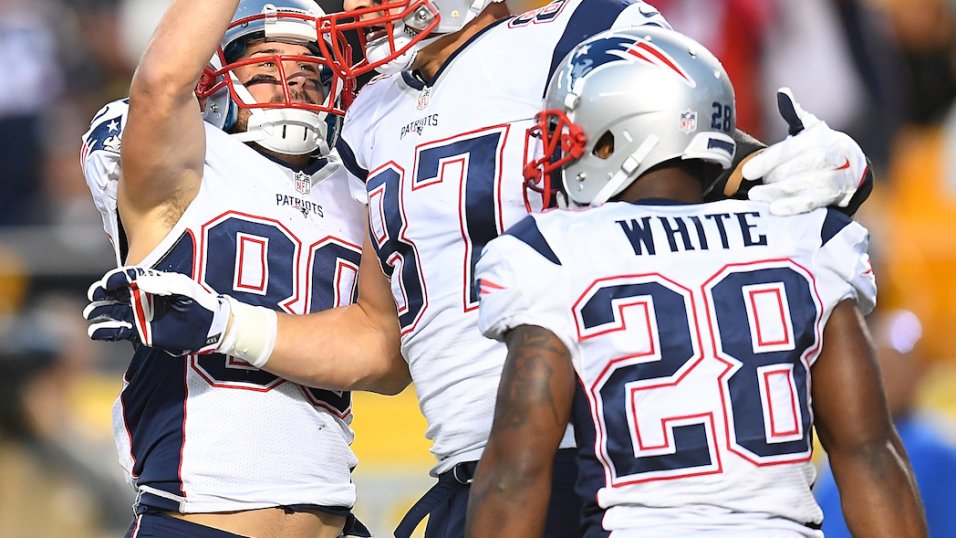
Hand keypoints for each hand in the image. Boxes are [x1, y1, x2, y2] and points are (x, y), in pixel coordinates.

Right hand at [84, 267, 230, 355]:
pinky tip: (95, 331)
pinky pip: (119, 331)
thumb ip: (165, 284)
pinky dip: (106, 331)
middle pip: (116, 293)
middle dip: (103, 293)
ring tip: (91, 313)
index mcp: (153, 283)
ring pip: (114, 312)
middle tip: (95, 295)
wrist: (209, 329)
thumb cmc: (199, 304)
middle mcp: (143, 298)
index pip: (130, 277)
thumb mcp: (185, 290)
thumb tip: (140, 281)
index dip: (117, 278)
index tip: (108, 282)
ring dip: (100, 312)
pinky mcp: (141, 333)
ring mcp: (140, 316)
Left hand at [744, 87, 867, 214]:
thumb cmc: (820, 147)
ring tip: (756, 196)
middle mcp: (831, 155)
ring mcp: (835, 176)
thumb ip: (793, 113)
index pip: (790, 148)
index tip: (747, 171)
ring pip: (804, 184)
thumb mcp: (809, 128)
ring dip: (778, 192)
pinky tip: (773, 209)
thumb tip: (783, 92)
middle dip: (773, 176)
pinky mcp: (834, 196)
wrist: (853, 168)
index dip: (768, 160)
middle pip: (798, 167)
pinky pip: (812, 202)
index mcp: (819, 137)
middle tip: (753, 184)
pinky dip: (793, 206)